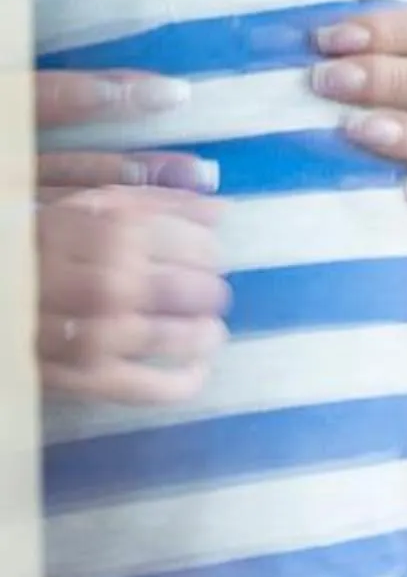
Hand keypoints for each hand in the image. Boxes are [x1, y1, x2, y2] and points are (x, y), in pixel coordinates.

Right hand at [36, 74, 228, 401]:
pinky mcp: (77, 376)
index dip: (208, 252)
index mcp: (113, 229)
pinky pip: (143, 387)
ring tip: (207, 329)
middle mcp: (111, 282)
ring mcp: (96, 334)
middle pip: (192, 291)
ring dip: (202, 333)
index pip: (196, 245)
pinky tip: (196, 373)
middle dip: (207, 292)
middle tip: (207, 292)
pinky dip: (179, 384)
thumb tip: (215, 197)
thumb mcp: (72, 190)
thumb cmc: (20, 230)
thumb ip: (146, 189)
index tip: (206, 256)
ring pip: (175, 336)